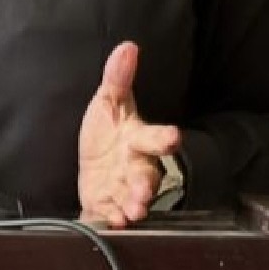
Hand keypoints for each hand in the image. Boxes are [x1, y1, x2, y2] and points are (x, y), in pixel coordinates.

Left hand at [77, 42, 180, 227]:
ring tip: (132, 213)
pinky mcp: (108, 206)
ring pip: (133, 200)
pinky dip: (112, 220)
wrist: (95, 164)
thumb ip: (118, 78)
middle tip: (144, 194)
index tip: (173, 137)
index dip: (164, 137)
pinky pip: (113, 216)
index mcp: (138, 139)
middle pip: (146, 176)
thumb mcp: (109, 102)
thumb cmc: (108, 131)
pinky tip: (110, 222)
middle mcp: (135, 167)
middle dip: (145, 186)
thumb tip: (127, 46)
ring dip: (133, 207)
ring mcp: (123, 189)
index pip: (155, 137)